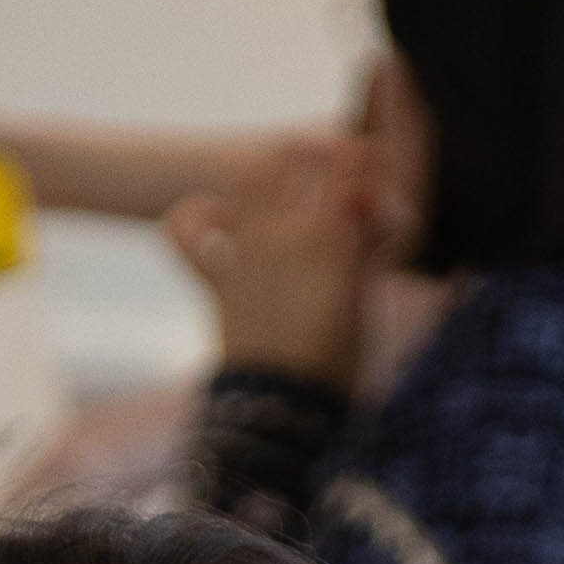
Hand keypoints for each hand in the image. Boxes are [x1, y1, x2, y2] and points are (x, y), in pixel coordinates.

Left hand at [167, 136, 384, 388]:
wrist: (286, 409)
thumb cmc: (339, 362)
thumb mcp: (365, 299)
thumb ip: (367, 245)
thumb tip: (377, 211)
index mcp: (330, 238)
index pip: (345, 164)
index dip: (362, 158)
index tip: (371, 172)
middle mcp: (283, 233)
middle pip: (289, 156)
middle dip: (312, 154)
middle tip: (329, 170)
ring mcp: (245, 250)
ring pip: (247, 177)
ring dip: (266, 172)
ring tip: (284, 185)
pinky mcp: (217, 276)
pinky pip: (186, 228)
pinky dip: (195, 213)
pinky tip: (216, 215)